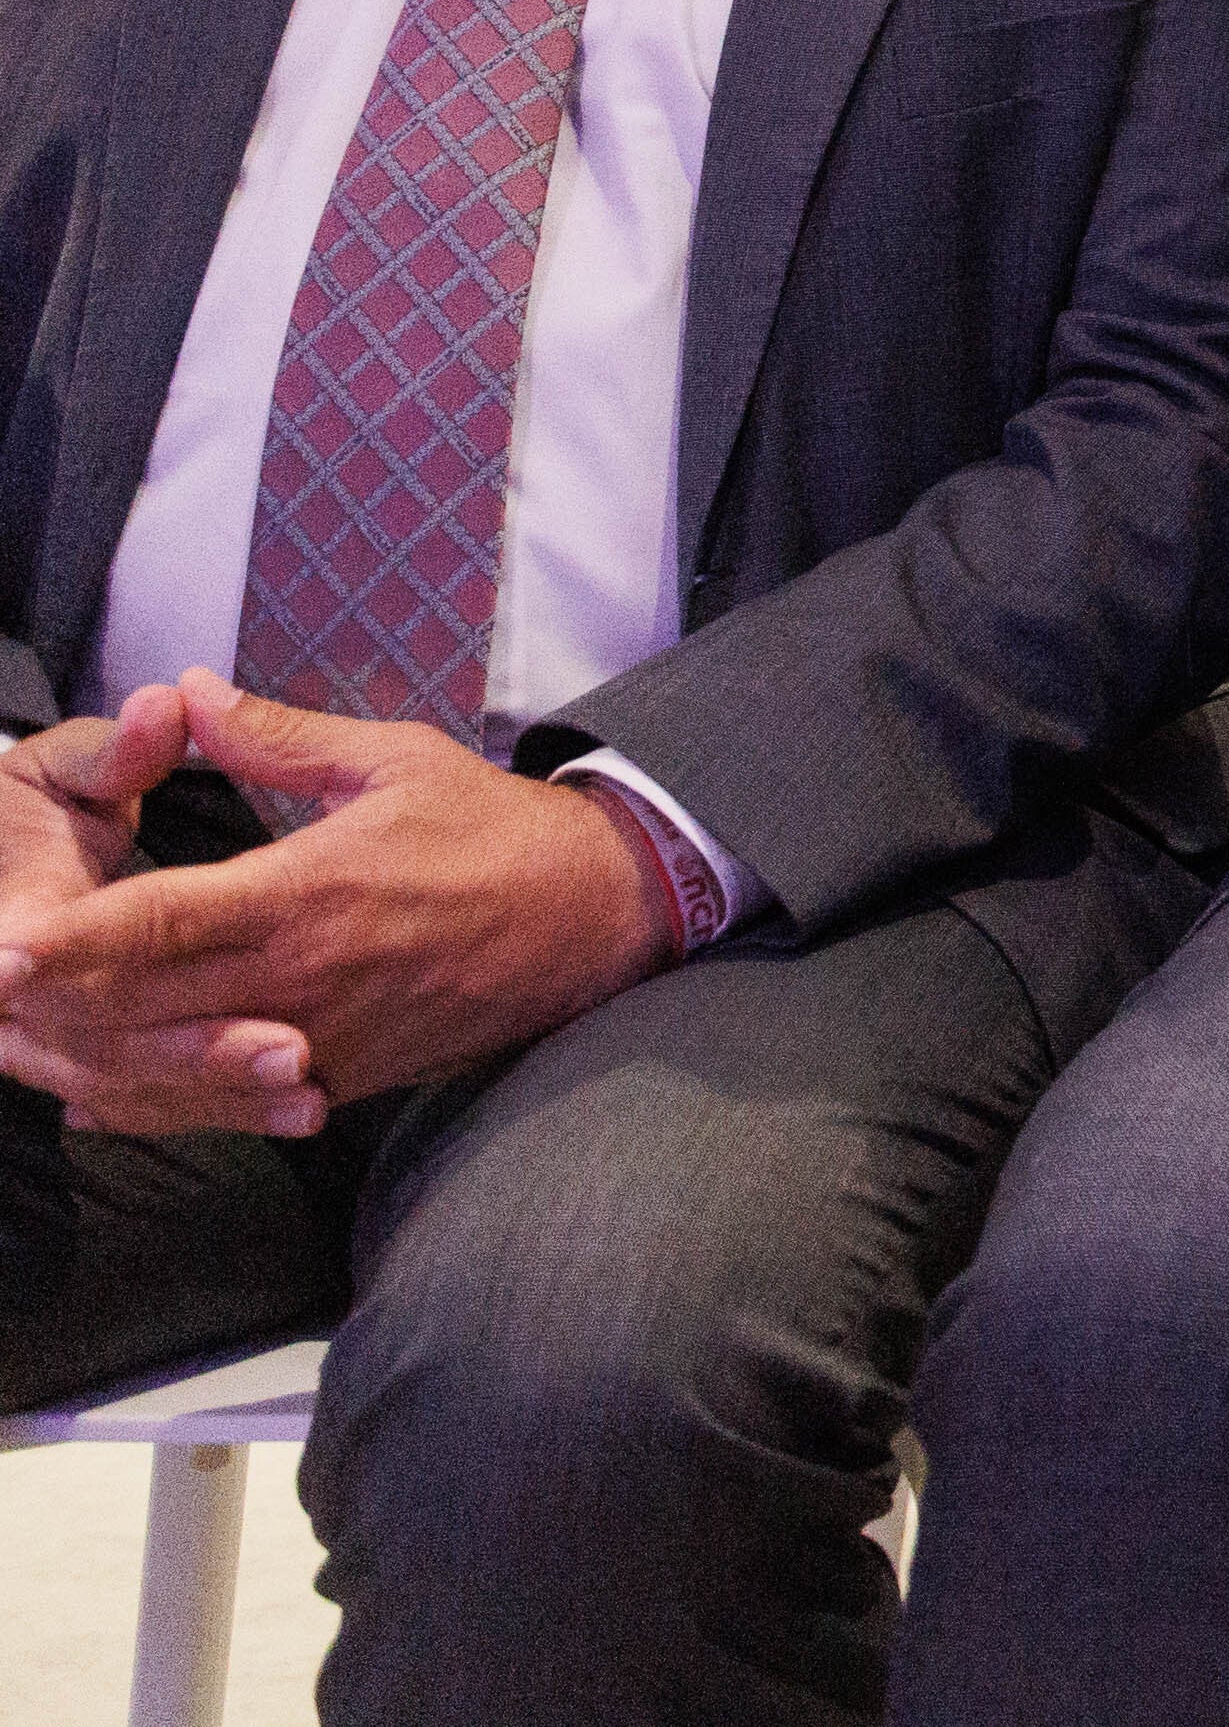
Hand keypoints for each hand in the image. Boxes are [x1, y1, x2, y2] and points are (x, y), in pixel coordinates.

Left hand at [0, 675, 670, 1130]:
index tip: (2, 951)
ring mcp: (327, 1038)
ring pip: (181, 1073)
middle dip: (57, 1009)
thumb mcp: (391, 758)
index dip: (71, 942)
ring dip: (98, 1066)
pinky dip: (162, 1106)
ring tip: (28, 1051)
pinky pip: (234, 1107)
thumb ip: (273, 736)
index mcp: (307, 891)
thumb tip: (184, 692)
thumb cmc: (493, 827)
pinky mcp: (350, 1076)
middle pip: (148, 1008)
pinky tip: (107, 1097)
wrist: (597, 913)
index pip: (160, 923)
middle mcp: (306, 977)